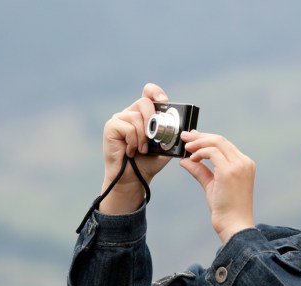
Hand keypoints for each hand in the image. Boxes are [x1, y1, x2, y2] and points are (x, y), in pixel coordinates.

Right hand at [100, 83, 170, 213]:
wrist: (133, 179)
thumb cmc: (148, 163)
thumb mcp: (166, 147)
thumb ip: (174, 135)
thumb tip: (188, 128)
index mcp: (144, 114)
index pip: (149, 92)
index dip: (156, 92)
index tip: (163, 101)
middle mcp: (131, 113)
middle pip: (144, 102)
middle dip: (153, 119)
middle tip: (153, 137)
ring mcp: (119, 119)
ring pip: (136, 117)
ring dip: (143, 136)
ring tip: (142, 150)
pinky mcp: (111, 127)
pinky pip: (128, 127)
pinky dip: (134, 141)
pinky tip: (131, 151)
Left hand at [180, 130, 255, 242]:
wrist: (234, 225)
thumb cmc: (226, 209)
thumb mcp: (211, 185)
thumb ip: (200, 170)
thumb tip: (185, 160)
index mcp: (244, 164)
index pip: (224, 144)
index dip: (206, 139)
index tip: (192, 138)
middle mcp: (244, 162)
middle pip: (220, 140)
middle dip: (200, 136)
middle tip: (185, 136)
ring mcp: (238, 165)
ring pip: (217, 142)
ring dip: (198, 143)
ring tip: (186, 147)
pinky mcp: (229, 171)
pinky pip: (212, 152)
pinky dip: (200, 152)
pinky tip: (192, 159)